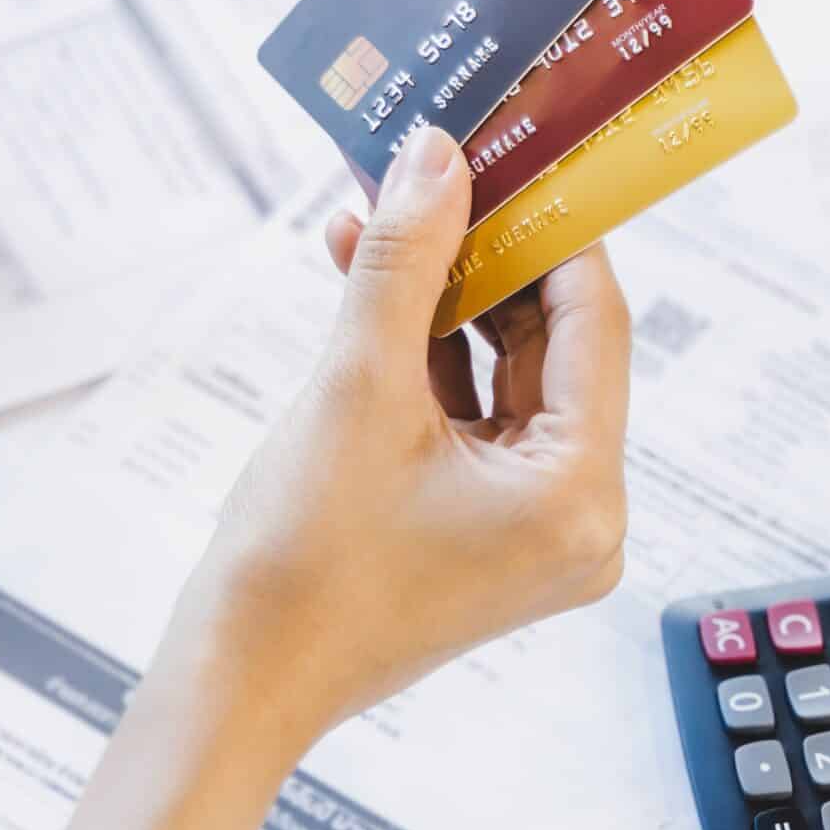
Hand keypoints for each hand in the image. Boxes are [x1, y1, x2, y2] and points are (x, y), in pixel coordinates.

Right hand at [174, 125, 632, 744]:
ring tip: (379, 216)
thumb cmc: (302, 560)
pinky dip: (422, 358)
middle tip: (436, 172)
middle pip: (551, 346)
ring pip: (502, 377)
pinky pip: (468, 419)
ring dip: (441, 299)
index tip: (514, 150)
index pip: (594, 321)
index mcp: (580, 493)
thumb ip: (406, 261)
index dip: (551, 226)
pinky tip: (366, 286)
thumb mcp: (356, 385)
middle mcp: (578, 518)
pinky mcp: (479, 534)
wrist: (235, 679)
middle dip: (482, 255)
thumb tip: (436, 157)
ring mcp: (529, 532)